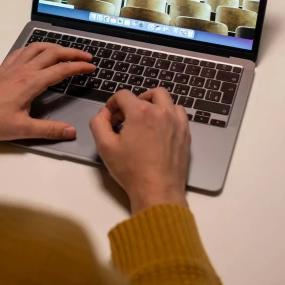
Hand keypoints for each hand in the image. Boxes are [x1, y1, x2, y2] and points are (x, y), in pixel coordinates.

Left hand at [0, 42, 94, 141]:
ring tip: (66, 51)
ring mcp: (12, 67)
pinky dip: (35, 48)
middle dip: (72, 52)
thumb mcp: (23, 129)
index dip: (78, 67)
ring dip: (55, 46)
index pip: (61, 70)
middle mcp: (23, 70)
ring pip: (37, 48)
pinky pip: (22, 51)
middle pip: (52, 53)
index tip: (91, 67)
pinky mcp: (3, 68)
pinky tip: (38, 52)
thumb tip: (71, 131)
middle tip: (86, 57)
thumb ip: (49, 130)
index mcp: (31, 82)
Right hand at [90, 88, 190, 213]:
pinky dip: (168, 114)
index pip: (123, 95)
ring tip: (145, 120)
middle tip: (127, 117)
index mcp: (140, 112)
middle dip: (135, 101)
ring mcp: (177, 121)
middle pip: (149, 93)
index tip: (110, 117)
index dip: (112, 103)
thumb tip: (104, 113)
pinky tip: (160, 128)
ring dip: (154, 104)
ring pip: (167, 100)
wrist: (158, 191)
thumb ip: (98, 123)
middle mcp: (161, 111)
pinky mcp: (186, 133)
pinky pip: (179, 113)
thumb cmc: (131, 170)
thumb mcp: (104, 146)